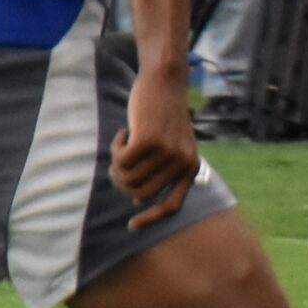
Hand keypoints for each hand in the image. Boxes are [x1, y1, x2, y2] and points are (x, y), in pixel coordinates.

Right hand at [112, 69, 200, 229]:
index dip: (152, 219)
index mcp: (191, 168)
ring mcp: (167, 153)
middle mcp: (182, 163)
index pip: (173, 206)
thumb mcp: (172, 145)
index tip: (132, 226)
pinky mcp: (149, 141)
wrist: (165, 82)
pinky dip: (116, 149)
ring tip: (125, 144)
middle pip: (140, 194)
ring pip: (127, 178)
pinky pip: (120, 161)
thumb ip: (162, 172)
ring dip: (118, 163)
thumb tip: (138, 199)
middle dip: (123, 181)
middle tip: (120, 160)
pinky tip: (124, 132)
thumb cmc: (164, 115)